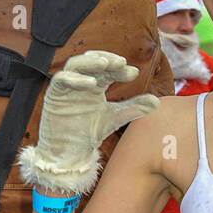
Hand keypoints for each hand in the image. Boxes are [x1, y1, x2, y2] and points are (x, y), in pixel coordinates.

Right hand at [17, 51, 159, 195]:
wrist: (70, 153)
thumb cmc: (89, 133)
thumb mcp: (116, 118)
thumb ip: (134, 108)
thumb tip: (158, 101)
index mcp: (96, 84)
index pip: (108, 70)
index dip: (120, 69)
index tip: (134, 73)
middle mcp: (81, 82)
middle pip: (92, 62)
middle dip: (106, 60)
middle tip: (121, 62)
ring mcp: (67, 87)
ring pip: (76, 65)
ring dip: (90, 62)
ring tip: (106, 64)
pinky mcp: (54, 95)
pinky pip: (61, 80)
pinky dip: (75, 79)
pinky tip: (91, 83)